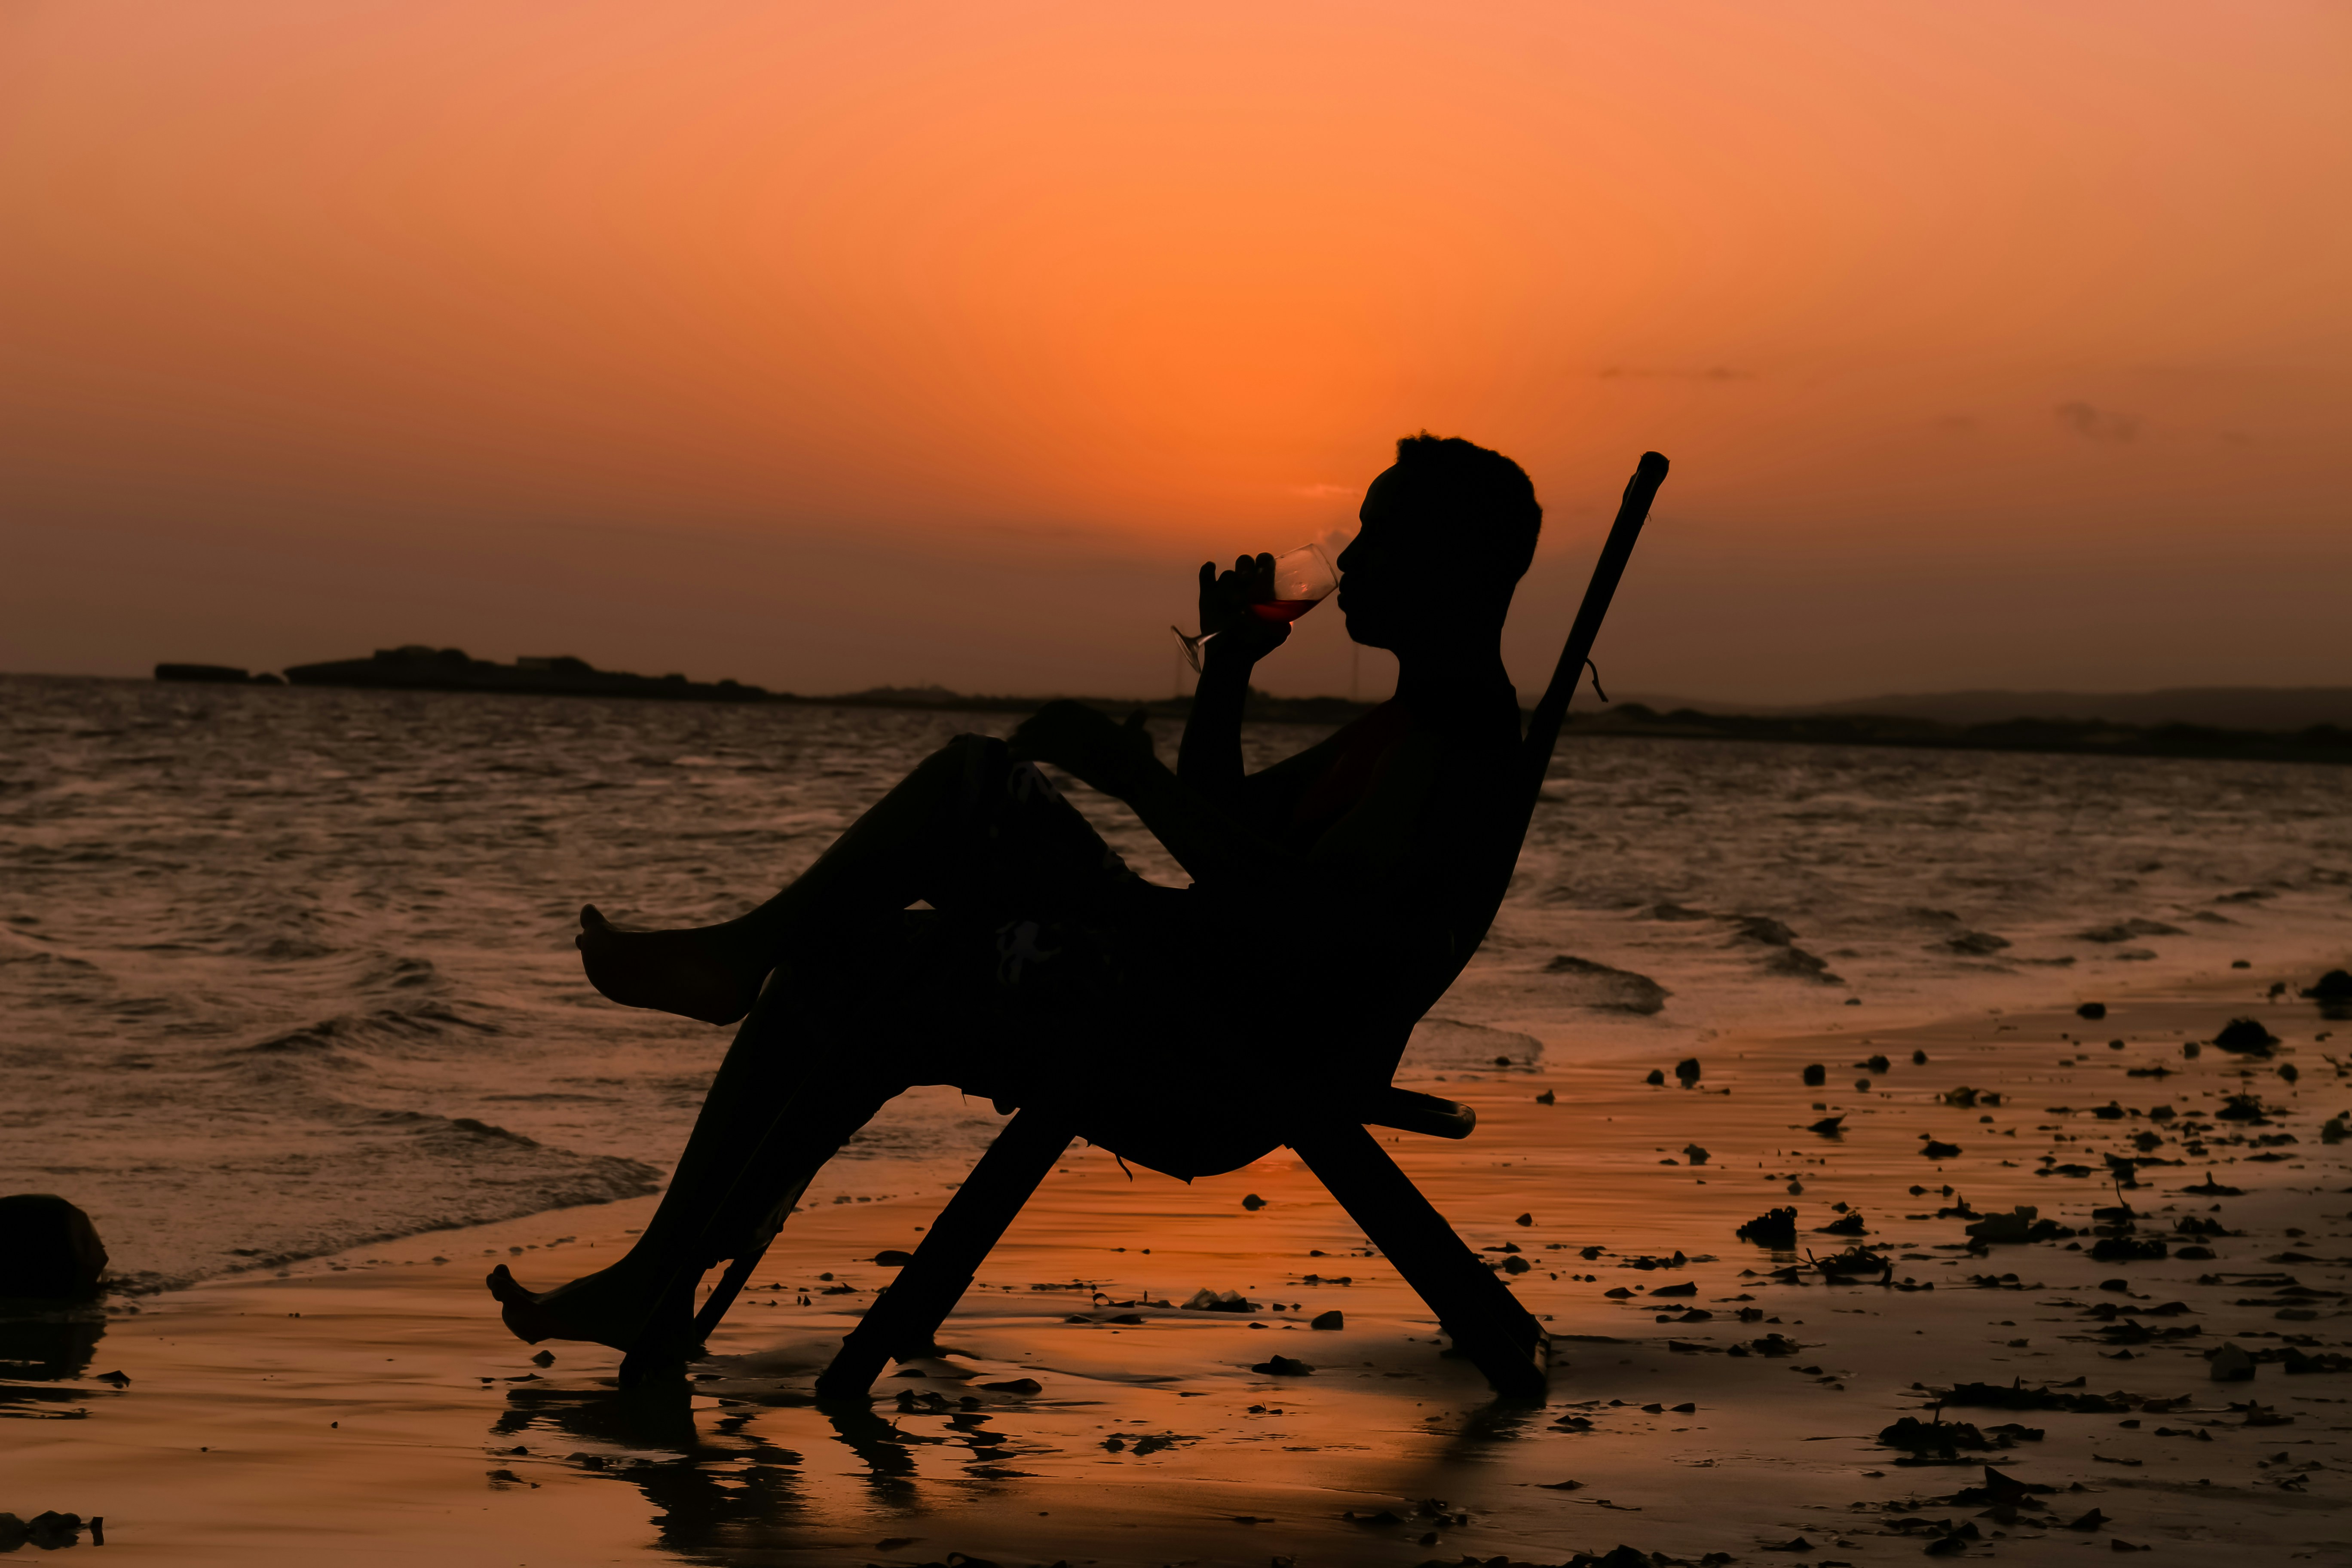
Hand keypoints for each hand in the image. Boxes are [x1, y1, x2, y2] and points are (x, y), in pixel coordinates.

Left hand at [1008, 701, 1155, 798]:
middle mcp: (1078, 723)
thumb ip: (1135, 724)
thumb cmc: (1140, 758)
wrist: (1137, 772)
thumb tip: (1143, 712)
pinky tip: (1011, 757)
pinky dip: (1022, 752)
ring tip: (1010, 745)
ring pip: (1039, 734)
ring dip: (1022, 739)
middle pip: (1046, 719)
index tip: (1037, 716)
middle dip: (1030, 726)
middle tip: (1018, 734)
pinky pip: (1037, 750)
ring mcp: (1071, 737)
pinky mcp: (1065, 755)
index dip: (1048, 711)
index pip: (1064, 706)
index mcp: (1093, 717)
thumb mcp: (1138, 737)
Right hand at [1195, 553, 1290, 666]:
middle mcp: (1244, 585)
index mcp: (1261, 588)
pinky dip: (1208, 571)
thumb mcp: (1277, 633)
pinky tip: (1211, 569)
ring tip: (1235, 602)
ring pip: (1227, 575)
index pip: (1265, 564)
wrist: (1232, 659)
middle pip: (1245, 563)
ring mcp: (1225, 589)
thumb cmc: (1257, 644)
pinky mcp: (1208, 596)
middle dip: (1246, 568)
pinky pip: (1206, 576)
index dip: (1265, 561)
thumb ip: (1284, 618)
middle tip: (1247, 580)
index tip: (1265, 565)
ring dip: (1230, 584)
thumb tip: (1289, 609)